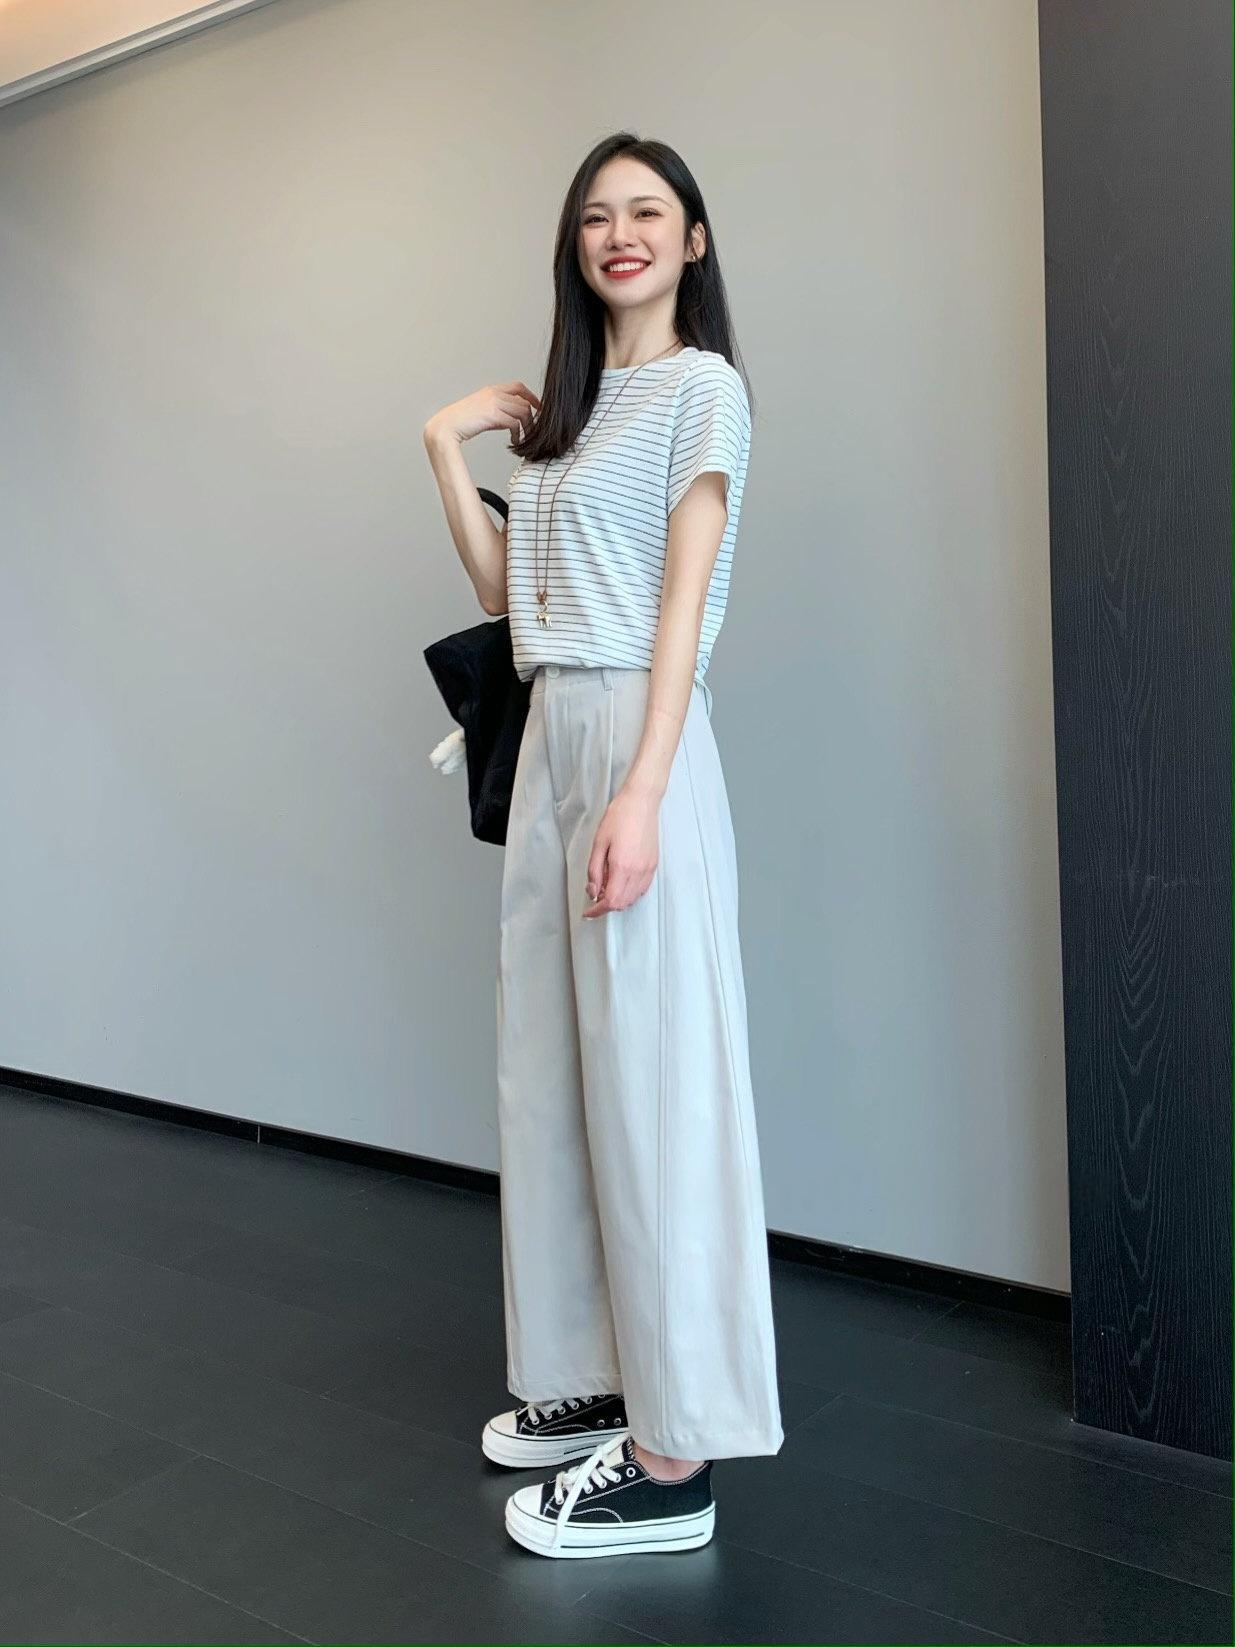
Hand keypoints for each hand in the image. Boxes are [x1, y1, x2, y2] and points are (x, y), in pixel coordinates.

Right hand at [423, 381, 540, 447]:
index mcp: (491, 390)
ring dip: (526, 428)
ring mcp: (493, 402)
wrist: (446, 426)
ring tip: (521, 439)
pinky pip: (514, 423)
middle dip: (531, 418)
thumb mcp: (482, 411)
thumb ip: (497, 411)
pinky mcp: (493, 415)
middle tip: (531, 431)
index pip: (518, 387)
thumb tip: (512, 421)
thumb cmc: (461, 422)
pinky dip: (517, 434)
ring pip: (522, 412)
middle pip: (524, 402)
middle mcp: (494, 393)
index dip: (531, 396)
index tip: (538, 408)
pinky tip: (513, 441)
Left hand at [582, 786, 659, 917]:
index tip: (588, 912)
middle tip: (594, 895)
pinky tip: (620, 882)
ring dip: (618, 900)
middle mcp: (638, 872)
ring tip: (606, 886)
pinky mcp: (654, 865)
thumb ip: (594, 871)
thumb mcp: (599, 843)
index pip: (611, 901)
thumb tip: (593, 892)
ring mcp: (648, 869)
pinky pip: (642, 889)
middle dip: (606, 905)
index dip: (597, 911)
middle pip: (622, 903)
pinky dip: (630, 893)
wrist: (642, 802)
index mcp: (622, 866)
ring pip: (633, 898)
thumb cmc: (619, 817)